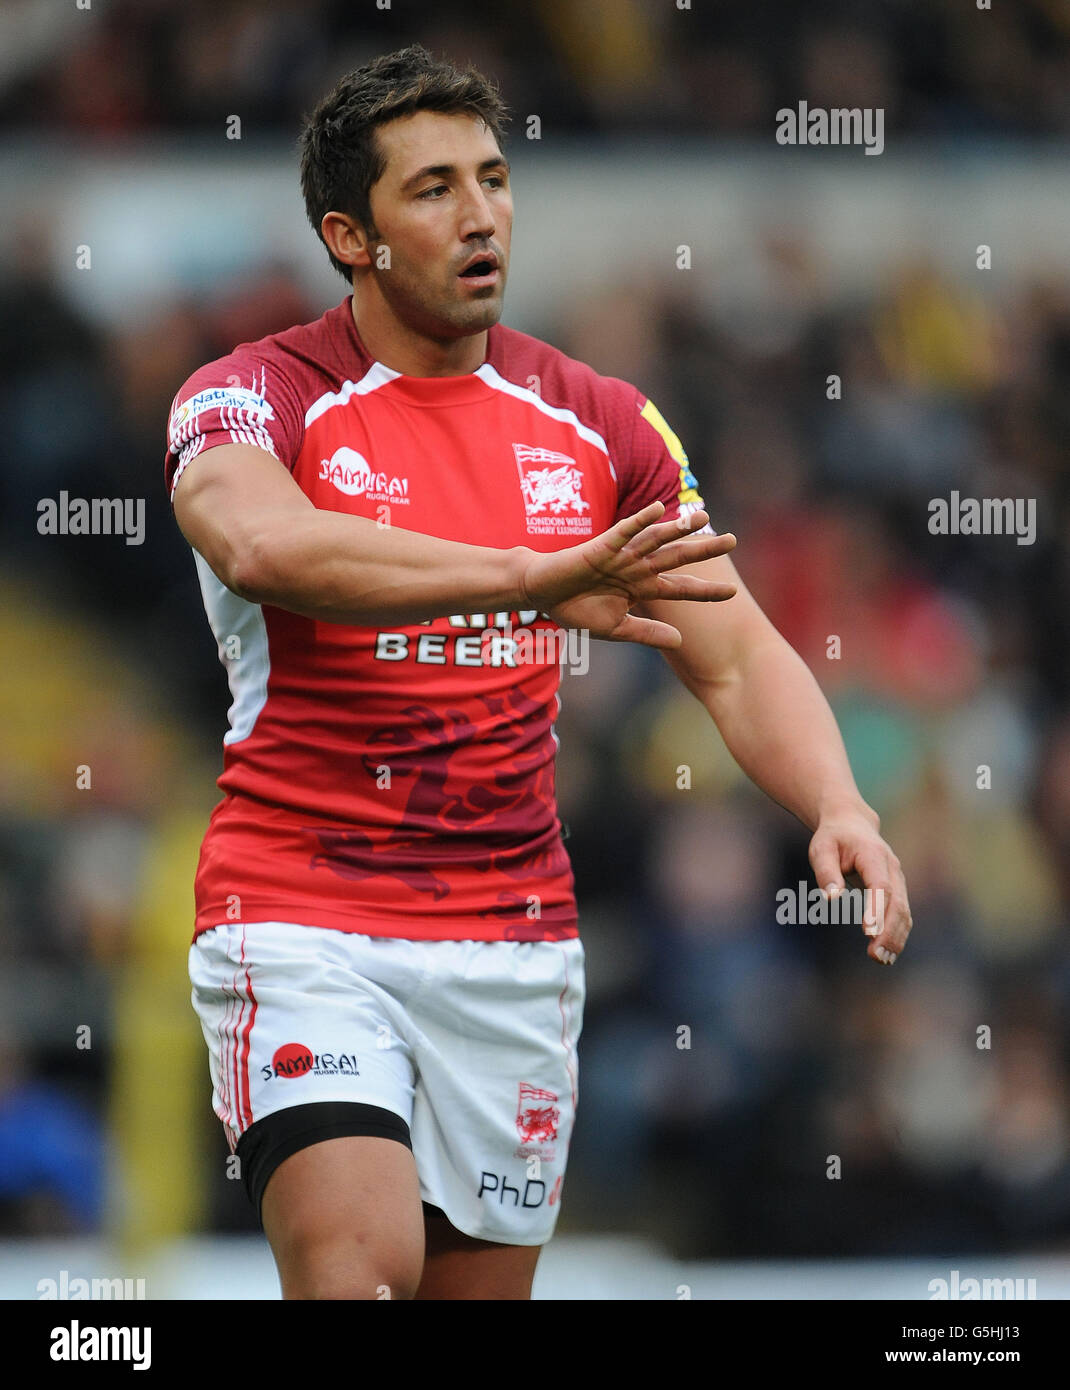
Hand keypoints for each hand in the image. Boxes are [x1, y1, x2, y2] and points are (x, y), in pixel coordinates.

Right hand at [518, 501, 737, 647]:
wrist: (542, 596)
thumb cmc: (576, 610)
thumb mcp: (616, 629)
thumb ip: (647, 633)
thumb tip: (680, 641)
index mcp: (642, 588)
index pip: (681, 588)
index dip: (705, 591)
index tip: (734, 592)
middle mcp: (637, 568)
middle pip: (678, 557)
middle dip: (704, 549)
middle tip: (734, 540)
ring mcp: (622, 555)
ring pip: (656, 539)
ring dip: (679, 527)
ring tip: (703, 517)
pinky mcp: (602, 546)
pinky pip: (625, 531)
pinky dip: (641, 520)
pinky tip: (659, 509)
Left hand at [808, 808, 912, 964]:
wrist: (852, 824)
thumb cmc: (833, 838)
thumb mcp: (821, 849)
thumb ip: (826, 873)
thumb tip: (831, 899)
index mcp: (873, 856)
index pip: (881, 886)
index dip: (877, 910)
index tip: (869, 932)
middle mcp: (892, 868)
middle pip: (897, 903)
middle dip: (889, 931)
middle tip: (875, 956)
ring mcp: (899, 880)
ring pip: (904, 912)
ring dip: (896, 938)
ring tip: (881, 960)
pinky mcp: (897, 891)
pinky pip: (903, 915)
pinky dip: (898, 935)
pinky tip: (888, 954)